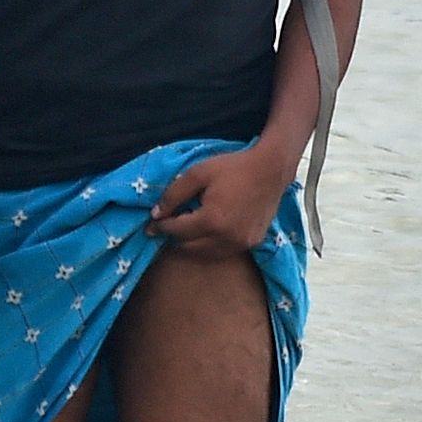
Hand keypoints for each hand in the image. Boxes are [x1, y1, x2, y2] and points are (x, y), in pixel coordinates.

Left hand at [154, 142, 294, 253]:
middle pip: (187, 247)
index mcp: (212, 220)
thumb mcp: (198, 173)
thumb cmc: (233, 168)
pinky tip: (209, 230)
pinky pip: (222, 251)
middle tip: (169, 224)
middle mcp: (226, 238)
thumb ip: (174, 194)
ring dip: (192, 244)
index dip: (160, 227)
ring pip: (204, 254)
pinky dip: (210, 244)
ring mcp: (241, 244)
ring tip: (187, 228)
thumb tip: (155, 215)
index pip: (176, 231)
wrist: (271, 169)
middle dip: (175, 236)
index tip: (150, 224)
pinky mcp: (251, 244)